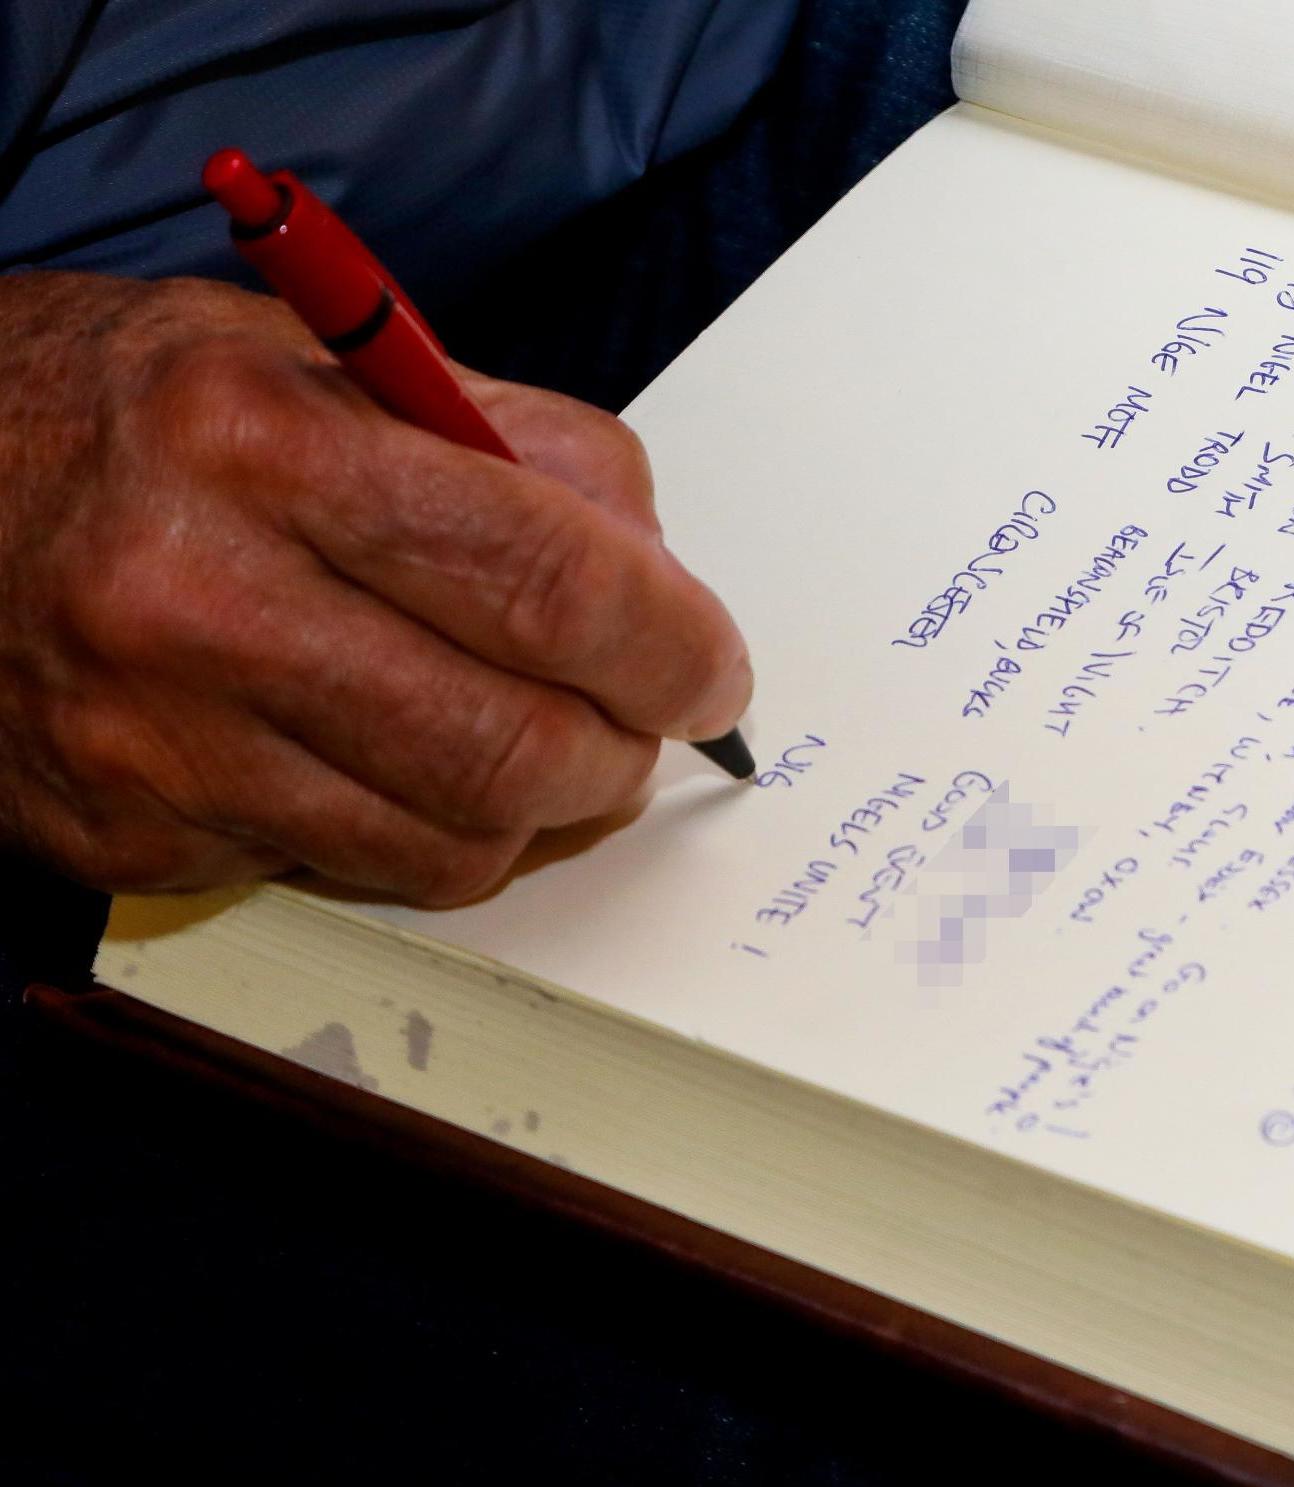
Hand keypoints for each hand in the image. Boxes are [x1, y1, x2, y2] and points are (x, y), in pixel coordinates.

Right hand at [0, 272, 750, 903]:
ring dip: (543, 809)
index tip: (713, 668)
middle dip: (625, 751)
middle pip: (513, 746)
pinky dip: (426, 834)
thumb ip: (521, 448)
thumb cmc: (144, 413)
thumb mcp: (326, 357)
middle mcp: (197, 599)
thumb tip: (664, 580)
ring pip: (453, 846)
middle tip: (644, 722)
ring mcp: (155, 739)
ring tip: (543, 744)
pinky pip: (356, 873)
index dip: (674, 644)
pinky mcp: (132, 834)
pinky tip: (411, 766)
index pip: (550, 581)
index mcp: (264, 442)